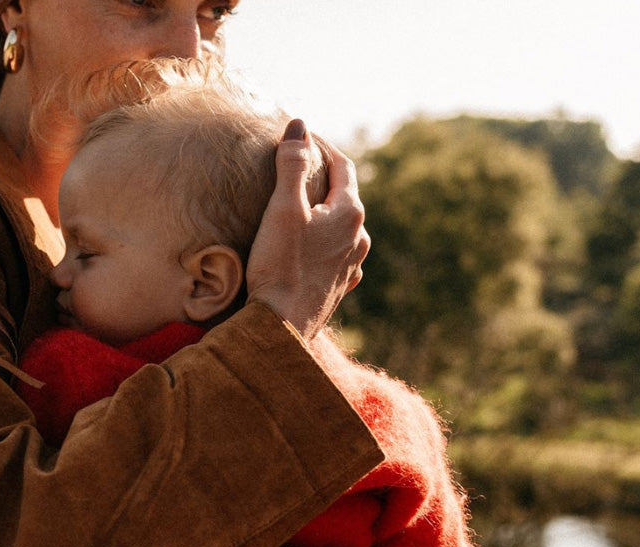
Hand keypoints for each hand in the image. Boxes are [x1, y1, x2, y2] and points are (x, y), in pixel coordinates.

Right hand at [246, 120, 368, 341]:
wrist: (281, 328)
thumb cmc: (280, 267)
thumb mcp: (283, 209)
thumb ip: (291, 163)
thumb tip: (299, 124)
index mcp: (350, 213)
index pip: (342, 165)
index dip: (321, 146)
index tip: (301, 137)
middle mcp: (359, 238)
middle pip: (344, 196)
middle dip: (323, 178)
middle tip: (299, 167)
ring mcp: (352, 266)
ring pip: (342, 227)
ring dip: (325, 212)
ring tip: (304, 206)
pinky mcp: (339, 289)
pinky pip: (337, 255)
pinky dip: (325, 242)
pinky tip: (315, 247)